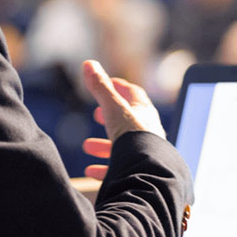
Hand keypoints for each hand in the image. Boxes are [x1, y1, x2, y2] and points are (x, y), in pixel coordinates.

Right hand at [80, 59, 165, 180]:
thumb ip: (101, 87)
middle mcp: (148, 132)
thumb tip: (88, 64)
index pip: (134, 94)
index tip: (107, 84)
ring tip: (87, 145)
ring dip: (103, 145)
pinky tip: (91, 171)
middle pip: (128, 120)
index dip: (119, 87)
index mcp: (145, 113)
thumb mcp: (113, 108)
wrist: (148, 173)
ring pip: (123, 146)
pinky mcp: (139, 171)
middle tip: (96, 115)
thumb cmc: (134, 137)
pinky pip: (121, 168)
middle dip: (109, 117)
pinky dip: (104, 167)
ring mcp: (145, 153)